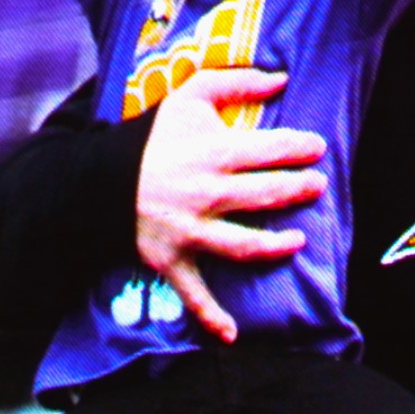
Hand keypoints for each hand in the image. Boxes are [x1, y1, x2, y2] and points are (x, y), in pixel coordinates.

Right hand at [130, 66, 322, 344]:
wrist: (97, 179)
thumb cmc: (150, 135)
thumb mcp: (189, 95)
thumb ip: (235, 82)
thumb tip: (280, 78)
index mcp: (213, 152)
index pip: (271, 150)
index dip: (300, 148)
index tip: (317, 148)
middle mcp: (206, 194)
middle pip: (265, 194)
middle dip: (297, 189)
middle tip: (316, 185)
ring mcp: (190, 231)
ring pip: (243, 244)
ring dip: (274, 246)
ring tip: (297, 240)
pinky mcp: (171, 259)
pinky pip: (193, 293)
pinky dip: (210, 316)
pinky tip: (232, 335)